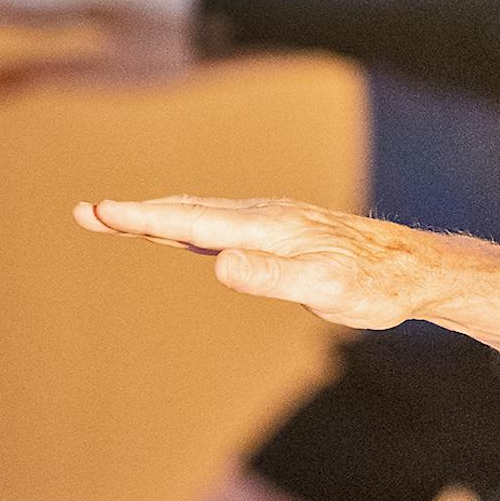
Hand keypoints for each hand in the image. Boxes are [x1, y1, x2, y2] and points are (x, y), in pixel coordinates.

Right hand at [74, 196, 438, 330]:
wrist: (414, 269)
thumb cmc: (372, 286)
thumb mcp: (324, 289)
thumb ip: (272, 275)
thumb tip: (220, 263)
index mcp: (269, 229)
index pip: (194, 222)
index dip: (143, 218)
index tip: (99, 211)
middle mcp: (267, 216)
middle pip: (189, 211)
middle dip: (135, 212)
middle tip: (85, 212)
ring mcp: (274, 220)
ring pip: (204, 213)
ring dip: (158, 213)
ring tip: (115, 216)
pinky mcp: (282, 230)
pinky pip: (224, 221)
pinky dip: (189, 220)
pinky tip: (179, 228)